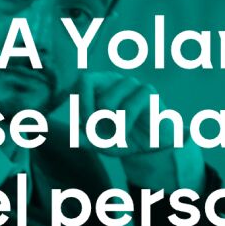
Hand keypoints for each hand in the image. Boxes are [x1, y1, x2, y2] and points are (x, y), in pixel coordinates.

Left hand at [53, 72, 205, 190]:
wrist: (153, 146)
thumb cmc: (124, 138)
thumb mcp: (101, 143)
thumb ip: (85, 139)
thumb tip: (71, 136)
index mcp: (100, 85)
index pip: (80, 81)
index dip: (78, 101)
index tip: (83, 123)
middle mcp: (114, 80)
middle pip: (87, 79)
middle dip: (85, 110)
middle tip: (93, 127)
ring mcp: (131, 84)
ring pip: (106, 100)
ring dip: (106, 123)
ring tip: (114, 134)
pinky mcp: (147, 92)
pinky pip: (129, 107)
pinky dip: (124, 125)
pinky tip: (125, 133)